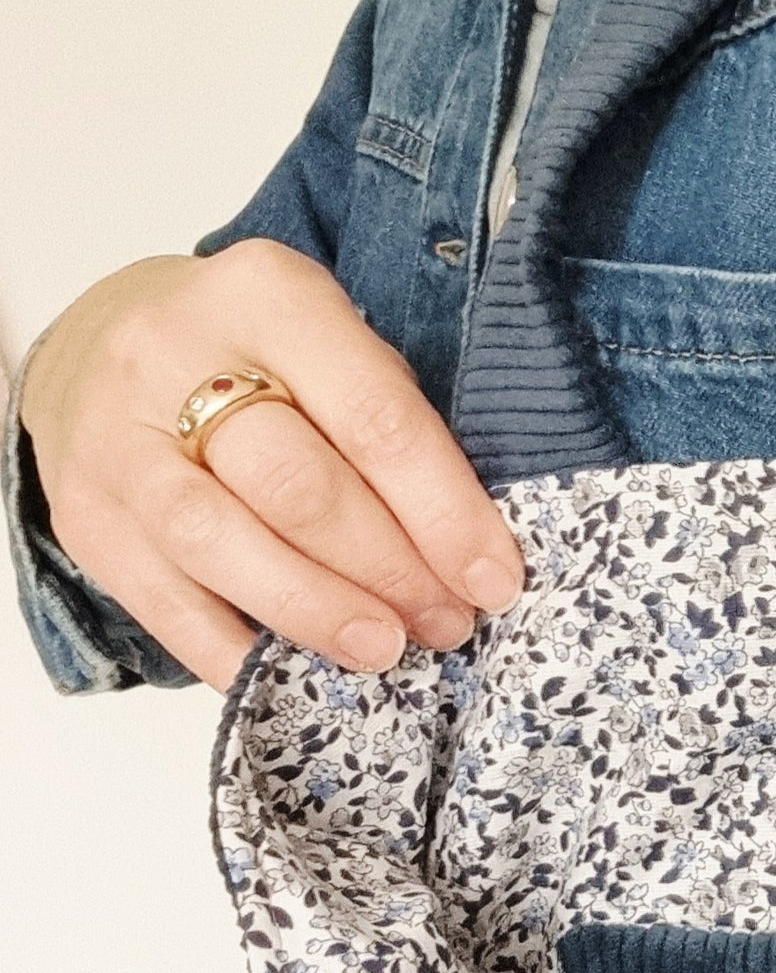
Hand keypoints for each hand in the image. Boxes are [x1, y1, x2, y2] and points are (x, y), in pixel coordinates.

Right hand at [21, 239, 523, 686]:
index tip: (493, 579)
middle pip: (297, 487)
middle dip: (389, 569)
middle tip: (447, 621)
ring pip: (222, 543)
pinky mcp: (85, 516)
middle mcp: (175, 357)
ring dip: (318, 612)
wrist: (104, 348)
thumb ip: (393, 428)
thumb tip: (468, 554)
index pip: (373, 418)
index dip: (443, 512)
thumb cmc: (254, 358)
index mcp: (268, 298)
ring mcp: (117, 440)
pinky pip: (166, 603)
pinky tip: (295, 674)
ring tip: (385, 649)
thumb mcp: (332, 347)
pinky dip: (238, 651)